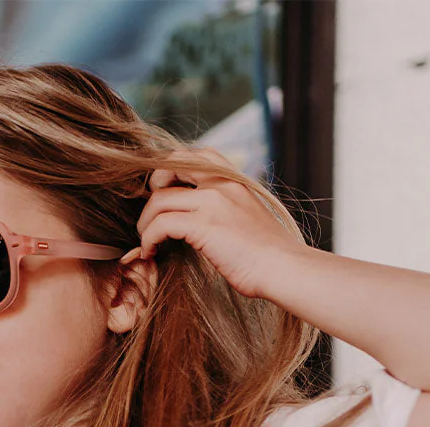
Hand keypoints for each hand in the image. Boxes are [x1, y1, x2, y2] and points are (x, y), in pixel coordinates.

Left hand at [130, 146, 305, 299]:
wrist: (284, 268)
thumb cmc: (268, 255)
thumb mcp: (249, 219)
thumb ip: (228, 210)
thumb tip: (208, 224)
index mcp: (233, 181)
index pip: (197, 156)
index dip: (172, 169)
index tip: (165, 191)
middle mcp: (222, 185)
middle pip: (172, 164)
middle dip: (153, 186)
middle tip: (150, 213)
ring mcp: (212, 203)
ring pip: (159, 199)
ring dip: (145, 221)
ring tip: (147, 241)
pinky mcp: (204, 226)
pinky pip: (161, 224)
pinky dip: (148, 239)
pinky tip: (151, 252)